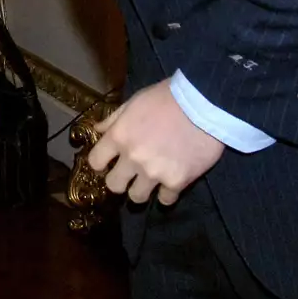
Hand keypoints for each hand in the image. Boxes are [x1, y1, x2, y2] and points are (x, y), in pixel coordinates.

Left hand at [86, 78, 225, 205]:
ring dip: (141, 191)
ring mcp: (154, 173)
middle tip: (129, 176)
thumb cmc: (166, 98)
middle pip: (114, 186)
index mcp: (119, 137)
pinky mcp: (177, 182)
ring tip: (150, 181)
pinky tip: (171, 183)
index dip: (100, 163)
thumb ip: (114, 119)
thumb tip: (98, 130)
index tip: (108, 162)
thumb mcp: (133, 102)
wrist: (202, 103)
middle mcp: (132, 158)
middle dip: (119, 181)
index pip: (95, 162)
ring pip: (137, 198)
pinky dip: (167, 194)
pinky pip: (166, 200)